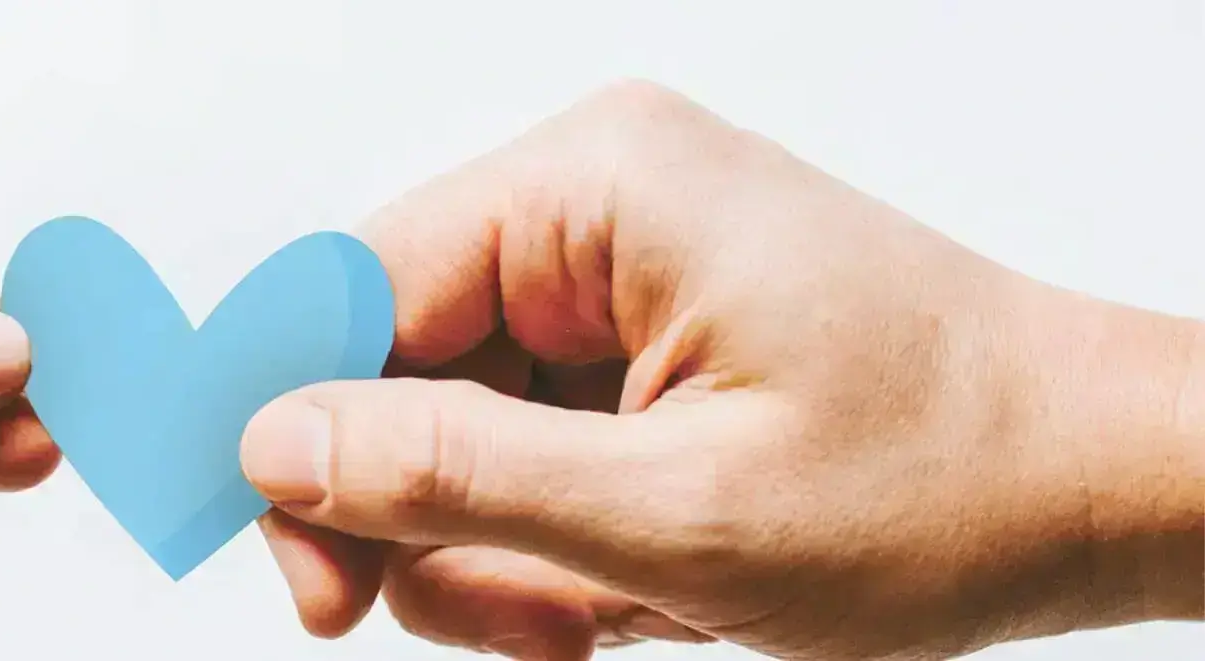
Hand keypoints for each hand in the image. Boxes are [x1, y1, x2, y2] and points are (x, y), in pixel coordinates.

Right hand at [240, 81, 1204, 659]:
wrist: (1107, 489)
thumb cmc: (945, 482)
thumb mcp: (677, 513)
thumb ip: (454, 475)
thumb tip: (271, 442)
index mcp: (594, 190)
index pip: (352, 291)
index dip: (297, 439)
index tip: (303, 581)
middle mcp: (592, 211)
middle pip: (394, 373)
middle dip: (436, 526)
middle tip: (524, 629)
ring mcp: (614, 280)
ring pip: (453, 436)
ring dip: (508, 557)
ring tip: (614, 615)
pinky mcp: (637, 348)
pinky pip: (524, 454)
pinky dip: (557, 546)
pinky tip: (638, 589)